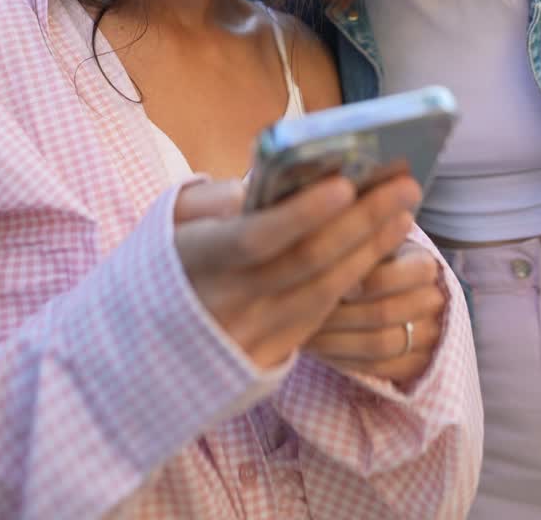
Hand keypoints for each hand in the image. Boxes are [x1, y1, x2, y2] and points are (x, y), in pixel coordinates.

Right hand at [173, 174, 420, 370]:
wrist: (136, 350)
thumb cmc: (167, 261)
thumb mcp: (175, 219)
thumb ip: (219, 198)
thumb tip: (270, 181)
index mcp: (198, 259)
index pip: (256, 238)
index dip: (302, 214)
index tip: (345, 184)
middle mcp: (228, 303)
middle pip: (306, 263)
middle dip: (361, 222)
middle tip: (405, 186)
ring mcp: (252, 337)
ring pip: (324, 294)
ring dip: (371, 253)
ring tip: (404, 215)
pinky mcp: (272, 358)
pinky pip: (324, 322)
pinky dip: (357, 287)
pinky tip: (381, 255)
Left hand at [305, 241, 444, 385]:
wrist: (387, 292)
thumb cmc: (368, 262)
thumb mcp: (367, 245)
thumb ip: (355, 247)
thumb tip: (331, 249)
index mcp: (423, 264)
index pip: (392, 275)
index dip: (358, 281)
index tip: (326, 280)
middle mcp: (434, 300)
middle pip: (384, 312)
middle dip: (339, 314)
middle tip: (305, 310)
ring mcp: (430, 336)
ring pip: (381, 344)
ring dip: (337, 340)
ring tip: (306, 332)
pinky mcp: (417, 365)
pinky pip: (379, 369)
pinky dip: (344, 361)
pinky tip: (319, 350)